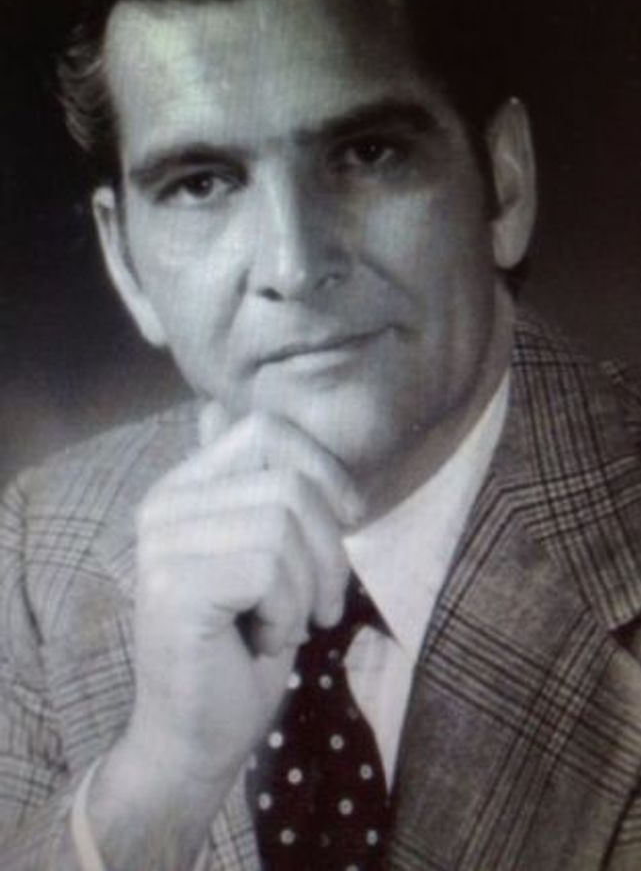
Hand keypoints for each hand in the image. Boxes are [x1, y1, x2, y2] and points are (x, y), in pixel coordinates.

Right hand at [123, 404, 363, 784]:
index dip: (322, 469)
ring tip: (289, 625)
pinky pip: (270, 569)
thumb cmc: (242, 646)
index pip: (265, 429)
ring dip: (309, 588)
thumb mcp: (260, 555)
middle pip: (288, 482)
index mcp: (184, 487)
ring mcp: (163, 543)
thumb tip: (219, 406)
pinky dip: (289, 613)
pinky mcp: (174, 585)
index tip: (348, 519)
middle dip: (329, 550)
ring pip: (284, 525)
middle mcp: (164, 503)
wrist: (195, 738)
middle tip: (322, 603)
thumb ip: (247, 485)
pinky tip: (265, 641)